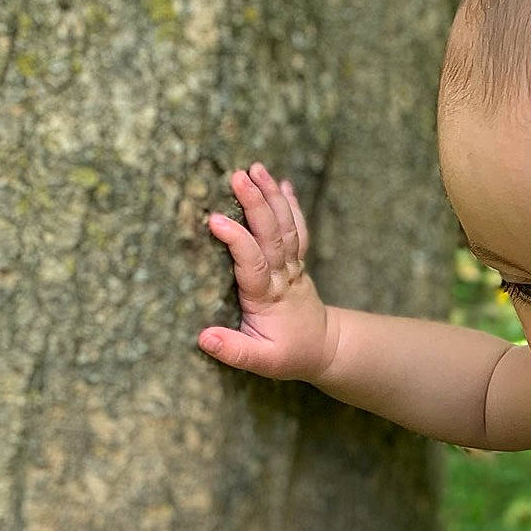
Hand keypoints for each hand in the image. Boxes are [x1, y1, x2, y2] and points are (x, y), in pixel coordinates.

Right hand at [198, 162, 331, 382]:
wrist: (325, 349)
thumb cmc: (289, 355)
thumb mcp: (261, 362)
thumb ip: (234, 350)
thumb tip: (204, 337)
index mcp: (268, 298)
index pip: (252, 263)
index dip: (237, 241)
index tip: (215, 220)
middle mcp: (283, 277)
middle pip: (271, 236)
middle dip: (256, 204)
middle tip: (237, 176)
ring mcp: (293, 266)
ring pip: (286, 227)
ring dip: (271, 196)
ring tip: (256, 168)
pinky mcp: (297, 262)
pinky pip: (297, 230)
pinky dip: (291, 206)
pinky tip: (281, 183)